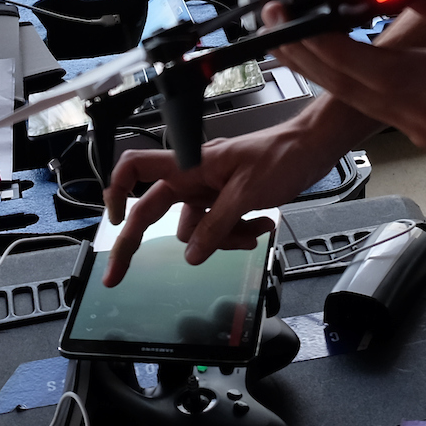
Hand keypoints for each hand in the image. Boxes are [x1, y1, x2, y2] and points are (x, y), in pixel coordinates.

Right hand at [99, 121, 344, 284]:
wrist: (313, 148)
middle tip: (116, 276)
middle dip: (139, 242)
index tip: (112, 222)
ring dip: (222, 239)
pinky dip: (238, 234)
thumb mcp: (247, 193)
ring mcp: (210, 191)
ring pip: (195, 230)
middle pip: (155, 212)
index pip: (137, 169)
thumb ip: (217, 226)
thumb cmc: (282, 155)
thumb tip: (191, 256)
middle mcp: (194, 178)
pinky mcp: (228, 201)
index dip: (116, 192)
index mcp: (190, 166)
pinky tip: (261, 225)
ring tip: (253, 229)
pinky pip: (219, 229)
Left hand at [270, 0, 425, 155]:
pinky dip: (359, 87)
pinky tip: (350, 66)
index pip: (352, 64)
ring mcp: (424, 133)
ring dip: (327, 74)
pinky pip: (383, 111)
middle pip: (343, 89)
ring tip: (299, 45)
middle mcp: (419, 117)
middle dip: (304, 58)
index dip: (313, 41)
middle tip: (278, 28)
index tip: (289, 17)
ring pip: (359, 103)